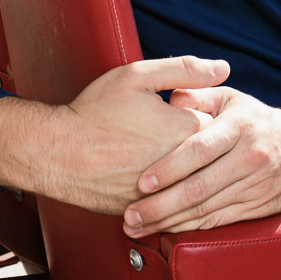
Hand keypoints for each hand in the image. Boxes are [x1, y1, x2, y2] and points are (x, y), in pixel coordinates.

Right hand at [0, 55, 227, 214]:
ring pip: (191, 180)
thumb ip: (185, 69)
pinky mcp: (150, 211)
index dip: (198, 113)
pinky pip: (172, 201)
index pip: (219, 123)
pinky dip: (165, 190)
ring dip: (181, 169)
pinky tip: (144, 175)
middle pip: (209, 154)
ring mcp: (167, 192)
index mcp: (186, 129)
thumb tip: (224, 68)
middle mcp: (182, 166)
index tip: (179, 111)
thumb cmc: (94, 111)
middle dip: (192, 143)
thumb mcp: (138, 76)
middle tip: (159, 133)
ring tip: (148, 152)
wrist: (56, 152)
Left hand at [122, 85, 280, 236]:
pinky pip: (219, 221)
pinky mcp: (257, 207)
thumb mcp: (233, 98)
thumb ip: (199, 96)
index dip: (169, 169)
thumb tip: (169, 99)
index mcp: (239, 127)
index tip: (141, 183)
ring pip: (206, 210)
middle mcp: (248, 158)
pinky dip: (191, 229)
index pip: (199, 150)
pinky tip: (167, 231)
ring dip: (169, 222)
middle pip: (199, 188)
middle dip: (160, 206)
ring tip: (138, 227)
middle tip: (130, 216)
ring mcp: (254, 186)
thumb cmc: (258, 120)